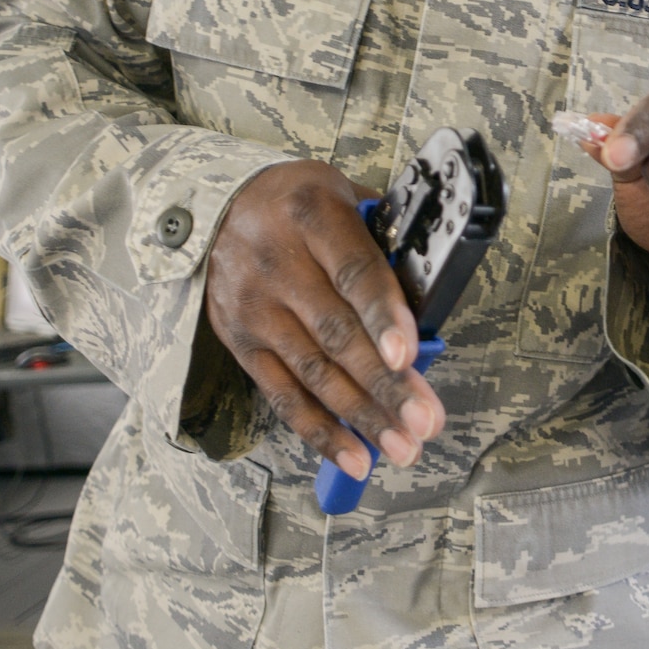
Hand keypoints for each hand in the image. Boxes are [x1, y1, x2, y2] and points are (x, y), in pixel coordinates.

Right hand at [204, 161, 444, 476]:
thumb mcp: (342, 193)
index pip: (353, 273)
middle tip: (425, 421)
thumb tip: (429, 297)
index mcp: (312, 216)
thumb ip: (382, 239)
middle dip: (385, 385)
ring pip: (314, 373)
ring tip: (403, 447)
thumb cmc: (299, 204)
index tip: (408, 355)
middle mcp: (276, 263)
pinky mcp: (241, 343)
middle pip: (337, 334)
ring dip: (362, 417)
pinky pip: (283, 395)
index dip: (383, 317)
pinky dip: (321, 430)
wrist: (219, 209)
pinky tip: (355, 455)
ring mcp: (255, 308)